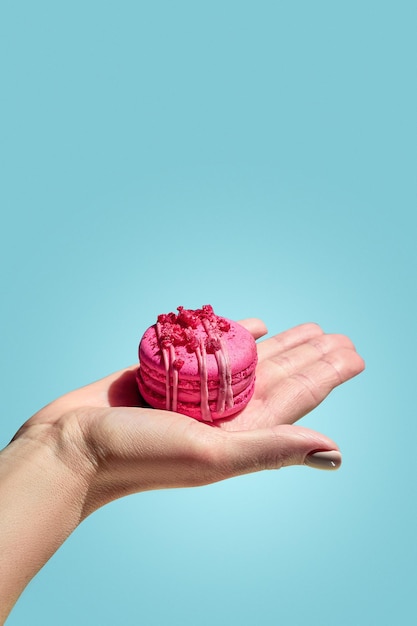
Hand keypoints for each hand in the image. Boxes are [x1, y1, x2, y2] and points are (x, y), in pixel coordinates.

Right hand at [15, 320, 363, 516]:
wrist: (73, 446)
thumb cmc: (140, 456)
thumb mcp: (213, 454)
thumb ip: (271, 448)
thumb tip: (334, 451)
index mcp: (241, 430)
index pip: (298, 395)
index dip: (327, 373)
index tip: (354, 353)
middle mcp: (225, 410)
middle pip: (281, 373)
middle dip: (310, 355)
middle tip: (339, 336)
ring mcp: (198, 390)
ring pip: (250, 359)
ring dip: (280, 344)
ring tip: (307, 328)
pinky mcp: (169, 371)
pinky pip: (209, 348)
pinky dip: (232, 335)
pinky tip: (253, 325)